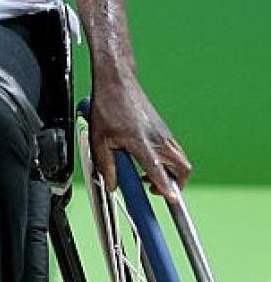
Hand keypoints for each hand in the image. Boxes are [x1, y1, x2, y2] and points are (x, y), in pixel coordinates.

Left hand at [90, 70, 191, 197]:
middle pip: (182, 169)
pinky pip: (175, 151)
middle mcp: (157, 139)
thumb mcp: (98, 137)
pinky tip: (150, 159)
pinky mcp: (164, 129)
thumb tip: (113, 185)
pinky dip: (169, 161)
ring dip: (173, 173)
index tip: (171, 201)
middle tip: (157, 190)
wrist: (116, 80)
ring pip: (181, 160)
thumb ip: (106, 164)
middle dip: (176, 185)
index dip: (165, 188)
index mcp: (141, 142)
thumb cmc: (107, 105)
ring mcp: (164, 133)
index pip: (158, 171)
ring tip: (150, 176)